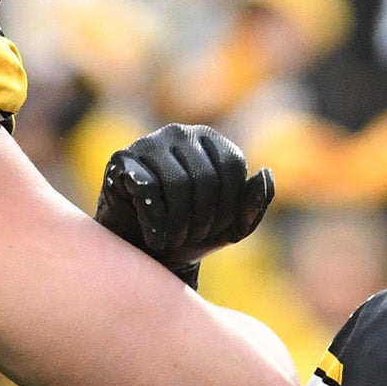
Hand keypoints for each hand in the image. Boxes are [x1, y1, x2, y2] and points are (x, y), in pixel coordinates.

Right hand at [94, 125, 274, 285]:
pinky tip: (155, 238)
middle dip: (204, 218)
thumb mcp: (232, 227)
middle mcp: (181, 133)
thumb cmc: (191, 234)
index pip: (232, 165)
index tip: (219, 229)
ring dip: (179, 224)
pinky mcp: (121, 160)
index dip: (230, 205)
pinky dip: (155, 222)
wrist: (145, 252)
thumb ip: (254, 204)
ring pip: (176, 184)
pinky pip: (146, 189)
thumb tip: (265, 172)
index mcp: (211, 141)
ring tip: (175, 240)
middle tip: (193, 238)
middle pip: (205, 177)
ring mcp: (149, 143)